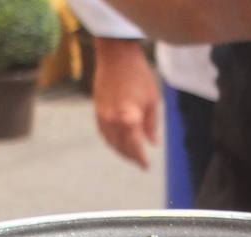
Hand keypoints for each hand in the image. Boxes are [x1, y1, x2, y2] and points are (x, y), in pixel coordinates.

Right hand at [92, 38, 160, 168]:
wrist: (116, 56)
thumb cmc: (138, 74)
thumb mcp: (152, 99)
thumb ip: (152, 124)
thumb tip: (152, 142)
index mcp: (129, 118)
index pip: (135, 147)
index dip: (141, 159)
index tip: (146, 166)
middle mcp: (113, 121)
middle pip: (122, 148)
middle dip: (131, 157)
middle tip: (139, 161)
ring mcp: (103, 117)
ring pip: (111, 143)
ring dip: (121, 151)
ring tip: (130, 154)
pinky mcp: (97, 111)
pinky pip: (104, 134)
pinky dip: (112, 141)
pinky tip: (118, 142)